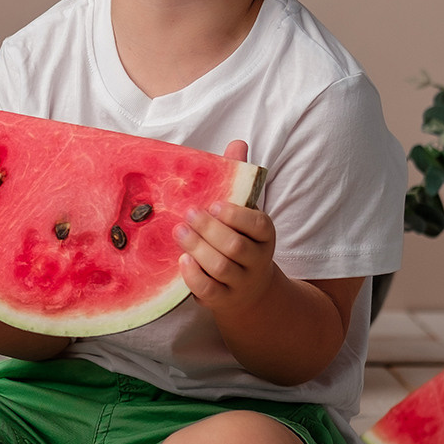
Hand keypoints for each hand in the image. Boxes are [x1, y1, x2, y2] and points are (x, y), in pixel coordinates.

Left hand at [175, 140, 275, 313]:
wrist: (248, 289)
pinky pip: (209, 290)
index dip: (236, 215)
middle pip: (235, 246)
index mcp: (264, 235)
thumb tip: (237, 143)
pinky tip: (181, 260)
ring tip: (179, 233)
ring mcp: (241, 282)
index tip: (214, 204)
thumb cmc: (239, 239)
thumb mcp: (243, 211)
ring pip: (222, 268)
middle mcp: (257, 260)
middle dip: (210, 230)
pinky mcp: (223, 300)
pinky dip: (194, 276)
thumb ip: (239, 178)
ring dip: (198, 249)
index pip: (258, 225)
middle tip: (188, 215)